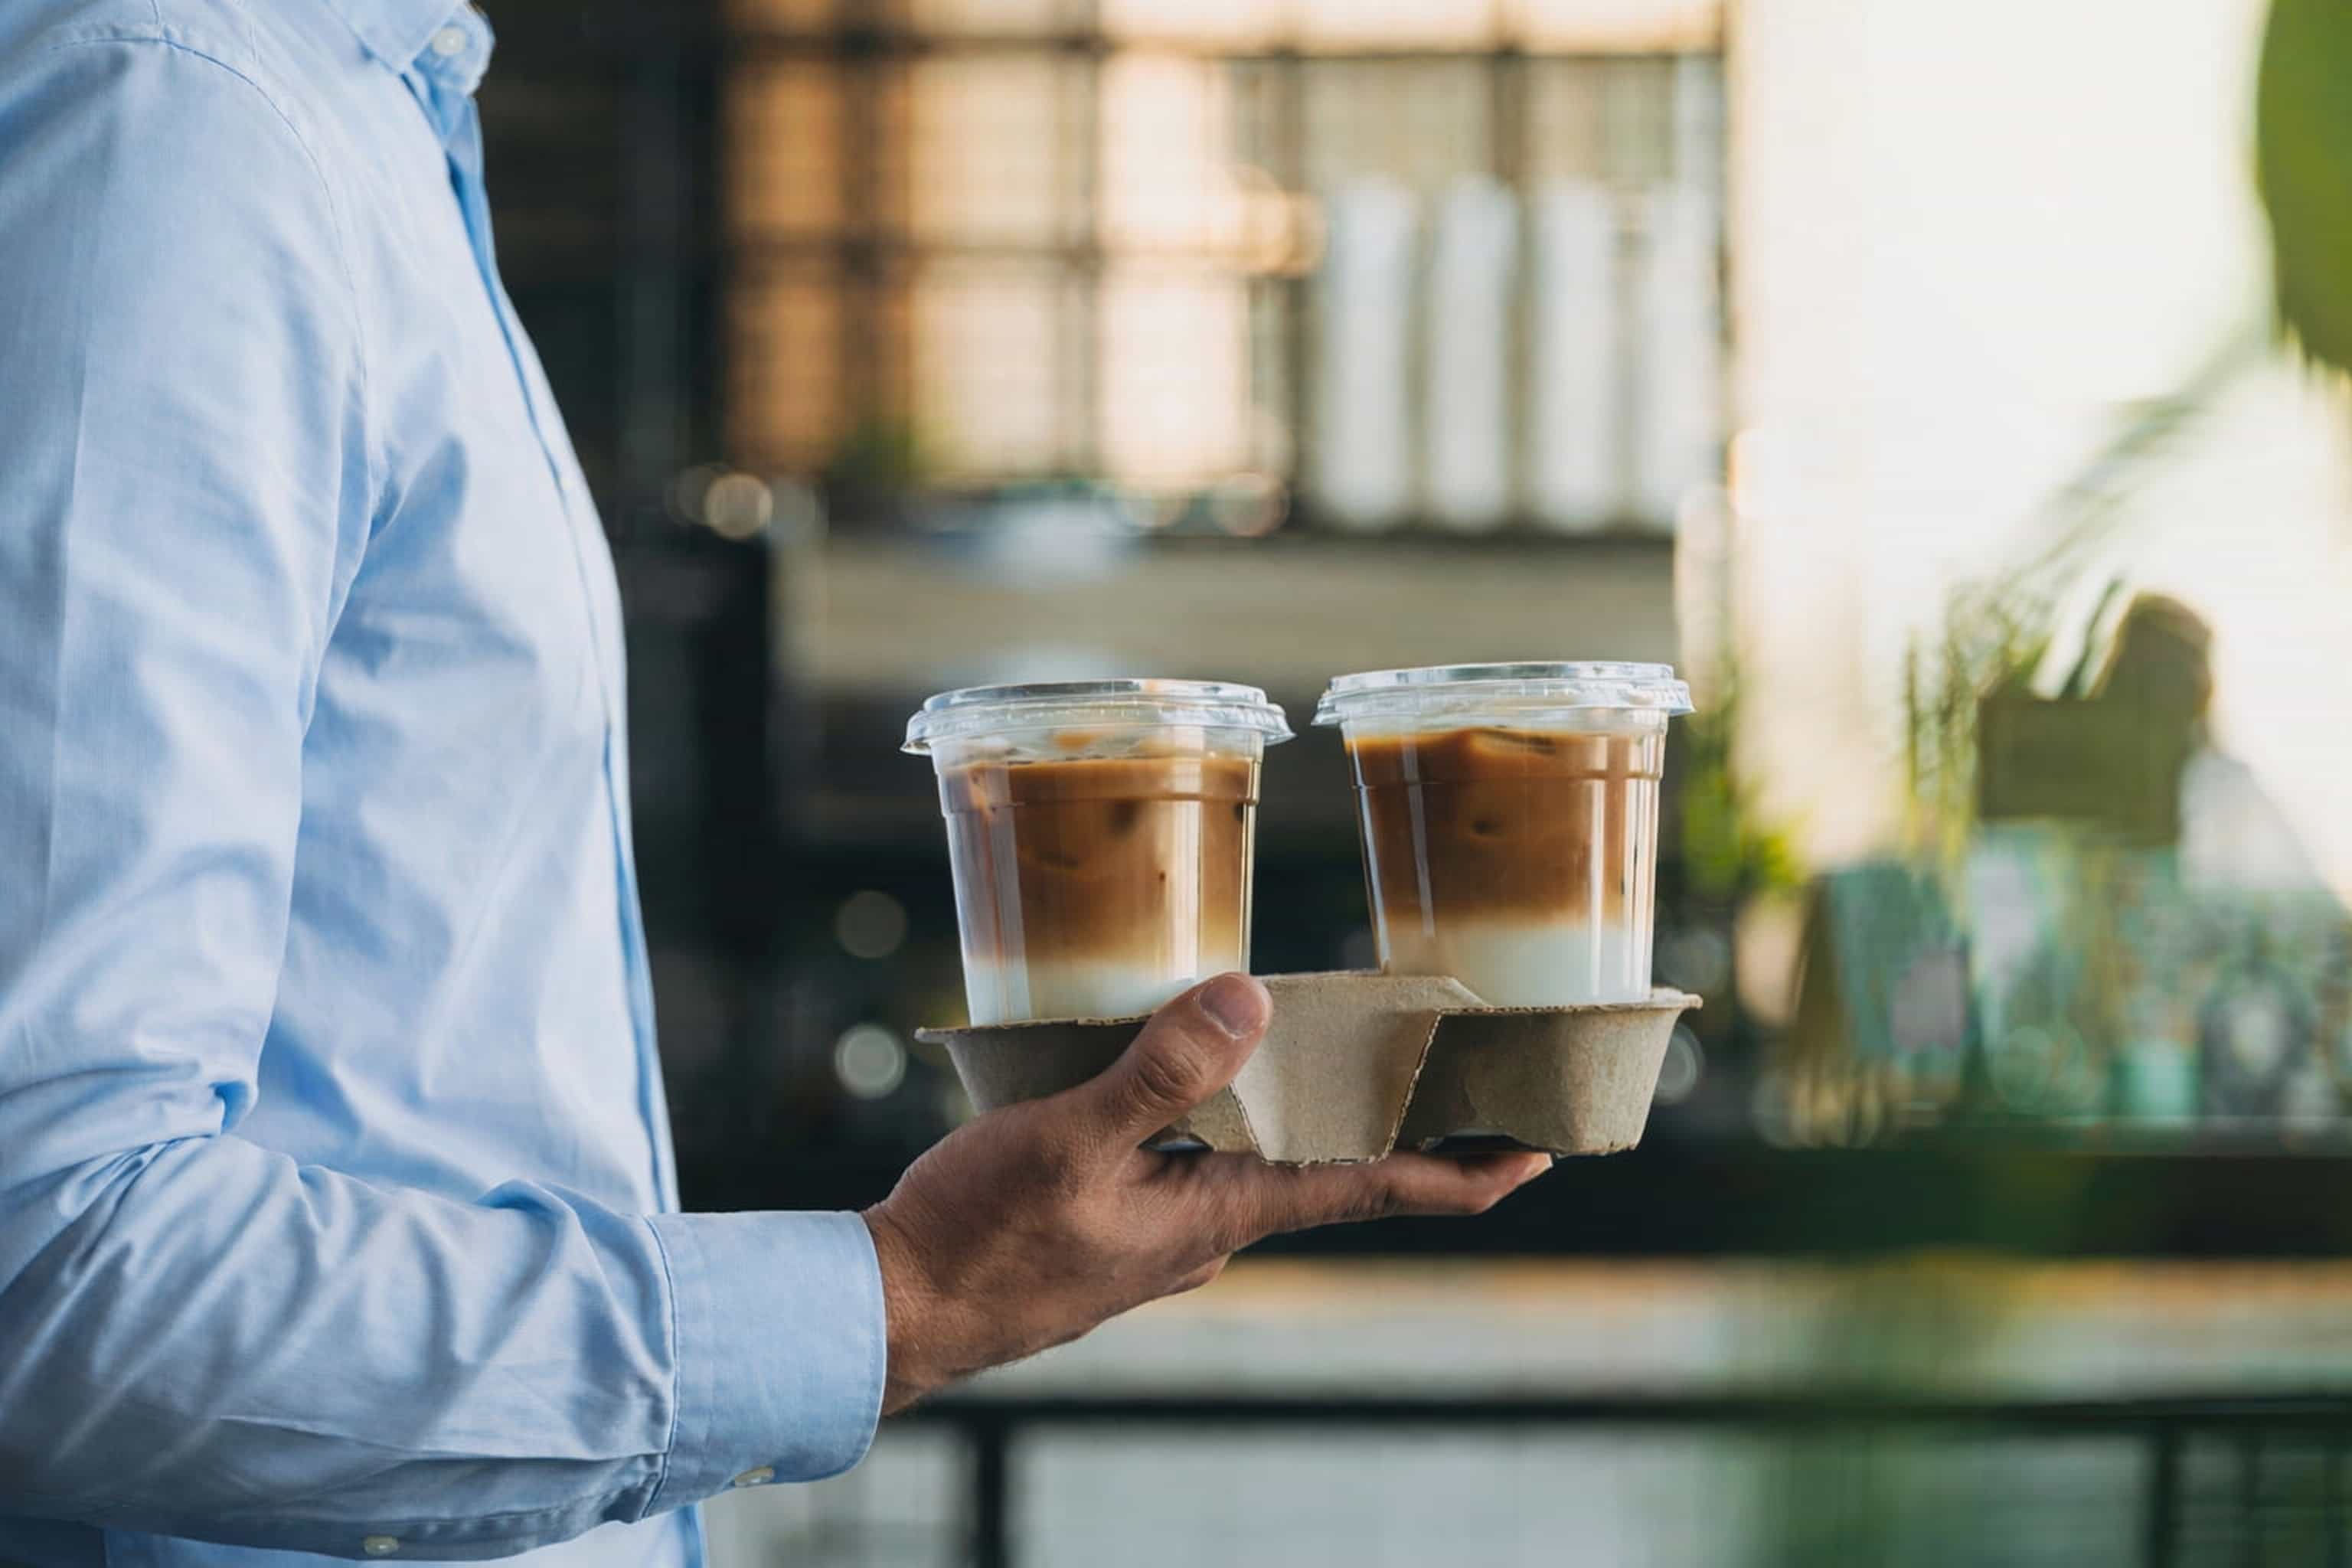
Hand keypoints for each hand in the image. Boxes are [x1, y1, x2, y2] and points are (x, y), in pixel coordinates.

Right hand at [862, 973, 1550, 1411]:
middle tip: (1450, 1067)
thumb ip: (1162, 1073)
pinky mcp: (1114, 1219)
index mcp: (1218, 1214)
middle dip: (1388, 1121)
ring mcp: (1160, 1230)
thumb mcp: (1070, 1140)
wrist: (896, 1312)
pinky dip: (1217, 1111)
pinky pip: (1191, 1156)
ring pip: (1251, 1154)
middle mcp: (1206, 1229)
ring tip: (1322, 1041)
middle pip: (1322, 1164)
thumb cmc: (979, 1237)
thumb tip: (1252, 1002)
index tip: (1537, 1153)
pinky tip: (1184, 1070)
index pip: (1367, 1187)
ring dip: (1295, 1107)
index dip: (1458, 1172)